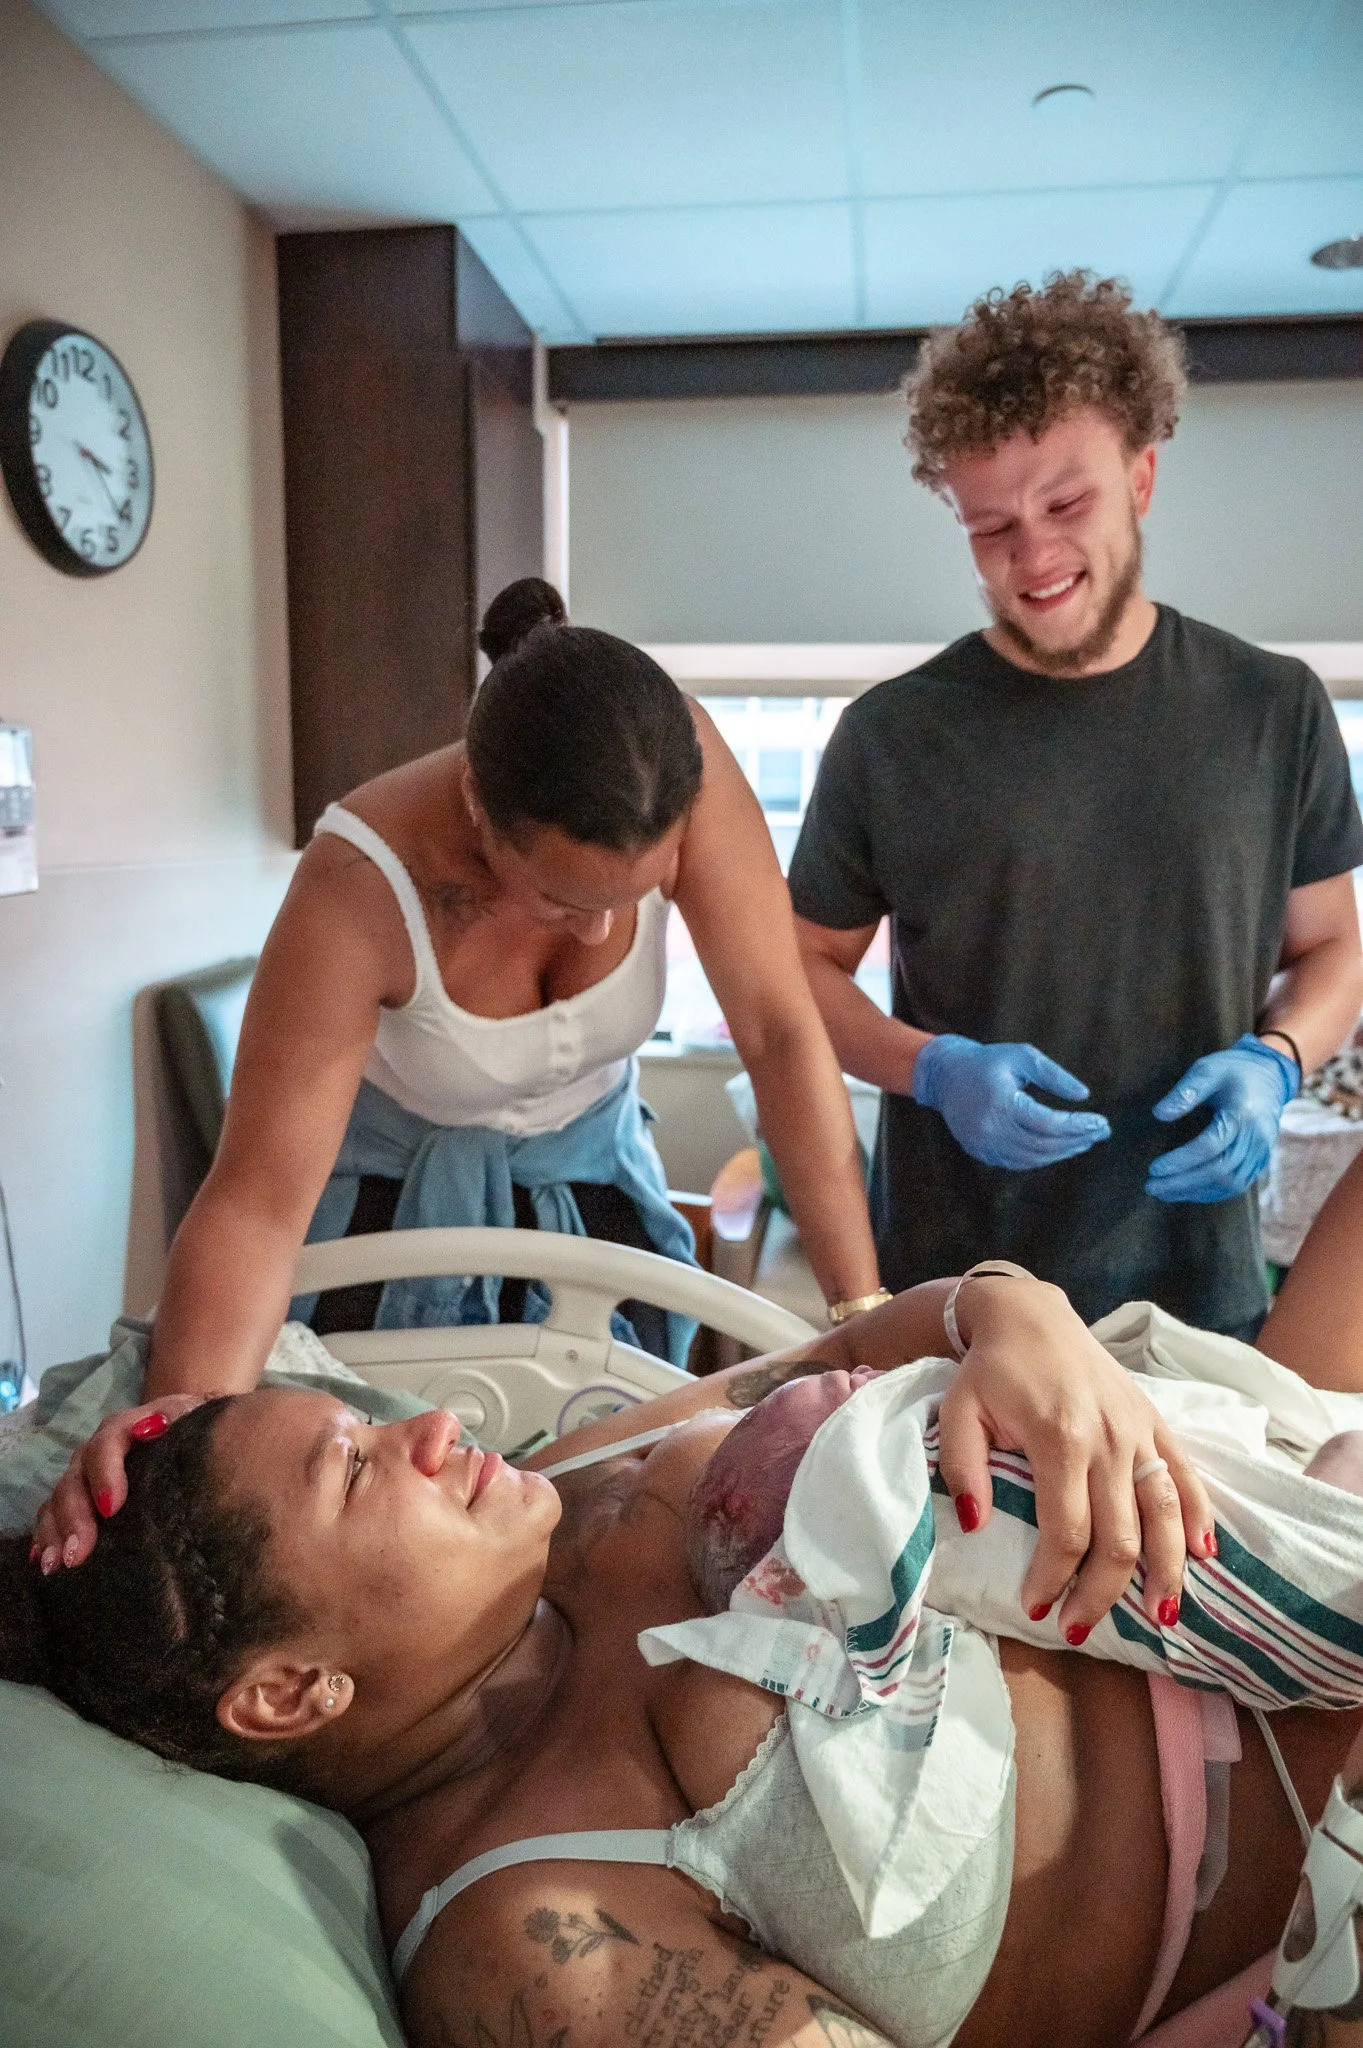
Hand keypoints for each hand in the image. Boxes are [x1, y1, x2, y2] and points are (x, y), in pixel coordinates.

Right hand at [29, 1395, 205, 1572]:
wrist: (184, 1428)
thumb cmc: (194, 1429)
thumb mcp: (198, 1418)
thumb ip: (188, 1419)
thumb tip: (171, 1429)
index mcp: (130, 1427)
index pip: (108, 1442)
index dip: (105, 1472)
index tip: (111, 1508)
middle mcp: (100, 1449)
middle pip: (77, 1477)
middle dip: (74, 1516)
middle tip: (77, 1553)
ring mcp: (86, 1473)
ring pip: (60, 1498)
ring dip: (55, 1532)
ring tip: (54, 1565)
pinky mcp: (79, 1497)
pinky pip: (53, 1515)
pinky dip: (46, 1537)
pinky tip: (45, 1563)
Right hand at [911, 1034, 1110, 1169]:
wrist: (945, 1076)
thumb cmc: (988, 1061)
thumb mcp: (1022, 1057)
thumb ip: (1054, 1075)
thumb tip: (1084, 1096)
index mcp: (1000, 1101)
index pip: (1047, 1123)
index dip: (1077, 1126)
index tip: (1101, 1122)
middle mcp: (989, 1128)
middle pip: (1043, 1145)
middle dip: (1076, 1141)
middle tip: (1100, 1132)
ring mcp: (982, 1144)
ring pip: (1032, 1158)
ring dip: (1063, 1152)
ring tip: (1085, 1140)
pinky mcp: (980, 1152)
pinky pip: (1018, 1162)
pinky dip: (1042, 1157)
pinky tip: (1060, 1147)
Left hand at [934, 1274, 1214, 1636]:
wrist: (1030, 1316)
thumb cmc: (991, 1371)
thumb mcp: (959, 1413)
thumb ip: (963, 1469)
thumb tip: (974, 1526)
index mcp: (1060, 1438)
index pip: (1067, 1531)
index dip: (1053, 1579)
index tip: (1034, 1607)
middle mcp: (1109, 1438)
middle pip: (1120, 1537)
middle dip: (1101, 1594)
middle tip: (1077, 1629)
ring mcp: (1139, 1431)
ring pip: (1165, 1514)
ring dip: (1166, 1571)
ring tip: (1159, 1617)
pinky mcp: (1155, 1422)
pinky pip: (1186, 1476)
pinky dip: (1199, 1517)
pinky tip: (1204, 1556)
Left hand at [1147, 1033, 1298, 1204]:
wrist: (1270, 1075)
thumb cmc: (1233, 1070)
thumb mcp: (1208, 1070)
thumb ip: (1185, 1091)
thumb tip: (1159, 1114)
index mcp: (1242, 1115)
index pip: (1210, 1147)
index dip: (1181, 1161)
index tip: (1155, 1168)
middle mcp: (1256, 1138)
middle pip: (1220, 1171)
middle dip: (1183, 1183)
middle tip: (1151, 1186)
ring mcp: (1262, 1152)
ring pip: (1231, 1184)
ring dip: (1196, 1192)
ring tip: (1164, 1192)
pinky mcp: (1261, 1160)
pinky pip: (1239, 1184)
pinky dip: (1212, 1192)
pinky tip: (1187, 1192)